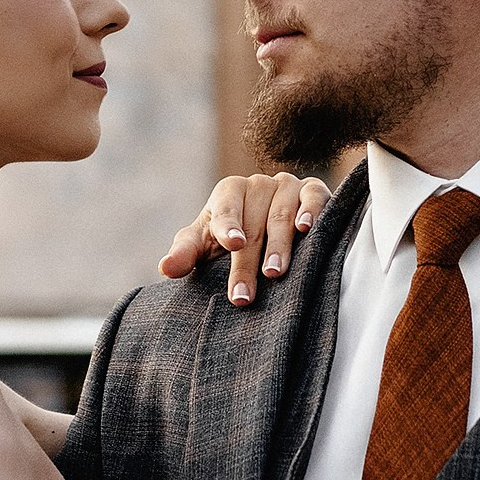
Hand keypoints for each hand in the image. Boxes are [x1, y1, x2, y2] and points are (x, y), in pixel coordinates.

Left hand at [159, 172, 330, 302]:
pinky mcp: (313, 189)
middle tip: (244, 295)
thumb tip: (165, 268)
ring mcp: (286, 185)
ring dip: (279, 246)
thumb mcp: (205, 244)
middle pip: (254, 225)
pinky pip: (313, 197)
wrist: (268, 227)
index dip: (229, 227)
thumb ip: (186, 253)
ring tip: (274, 273)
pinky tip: (307, 228)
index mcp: (229, 192)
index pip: (226, 209)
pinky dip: (312, 211)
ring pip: (282, 216)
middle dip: (248, 262)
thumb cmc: (230, 238)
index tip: (233, 244)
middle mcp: (257, 185)